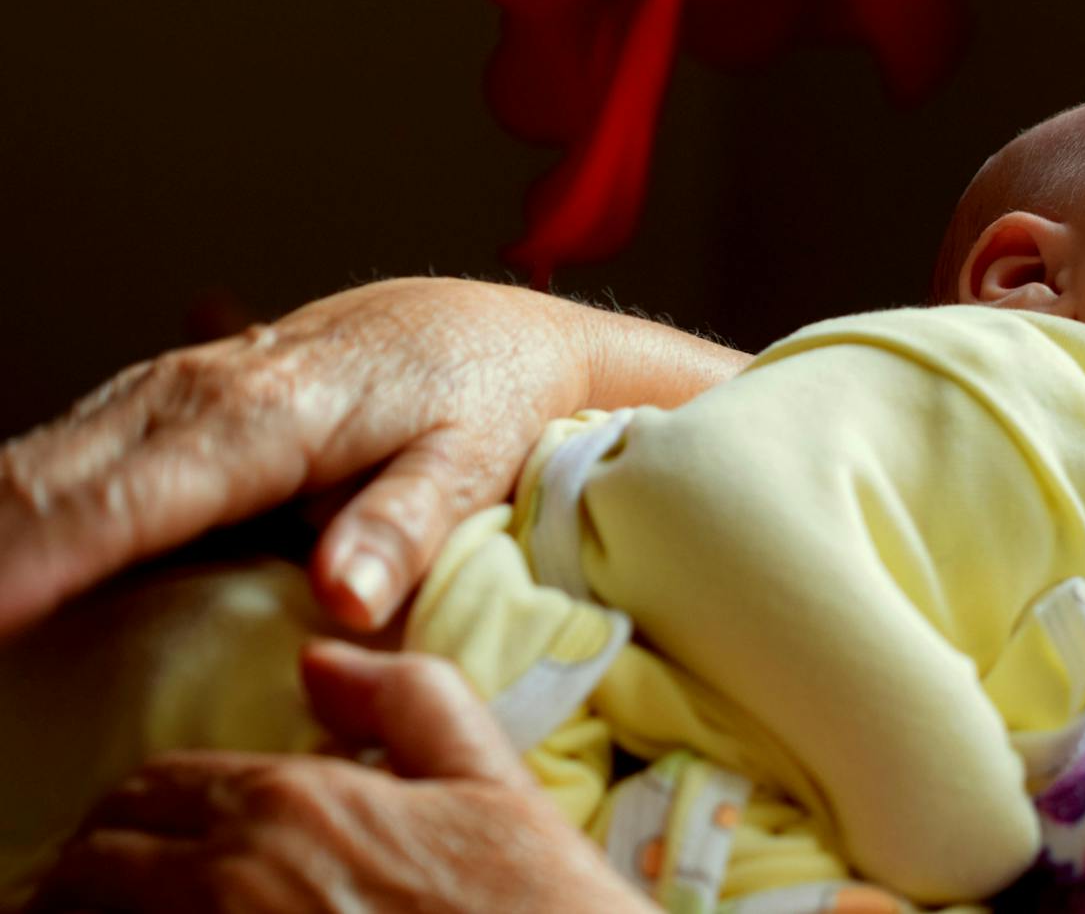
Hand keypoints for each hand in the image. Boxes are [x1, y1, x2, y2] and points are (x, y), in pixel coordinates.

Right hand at [0, 278, 613, 636]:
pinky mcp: (166, 400)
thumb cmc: (483, 398)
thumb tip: (343, 598)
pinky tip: (0, 552)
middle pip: (55, 479)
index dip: (44, 562)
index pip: (129, 502)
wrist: (486, 328)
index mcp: (268, 416)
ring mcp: (170, 391)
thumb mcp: (470, 461)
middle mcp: (197, 393)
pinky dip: (16, 500)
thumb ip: (404, 527)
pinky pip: (67, 452)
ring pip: (43, 460)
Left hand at [30, 642, 652, 913]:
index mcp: (294, 804)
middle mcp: (233, 880)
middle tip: (99, 887)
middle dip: (85, 871)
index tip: (133, 837)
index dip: (133, 812)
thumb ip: (410, 701)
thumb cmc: (539, 905)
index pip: (156, 789)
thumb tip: (322, 655)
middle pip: (93, 867)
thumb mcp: (495, 782)